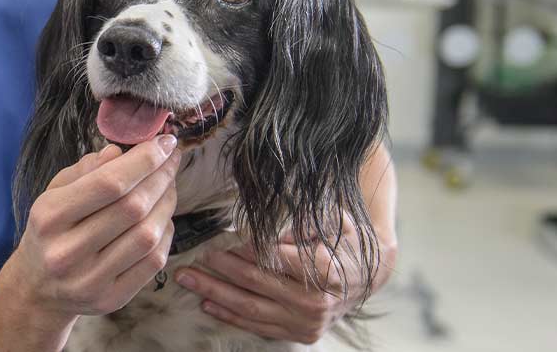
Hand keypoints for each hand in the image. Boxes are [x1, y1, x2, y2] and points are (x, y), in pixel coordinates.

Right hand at [8, 135, 182, 316]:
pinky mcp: (111, 299)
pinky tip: (162, 217)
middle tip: (172, 160)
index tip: (165, 142)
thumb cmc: (50, 232)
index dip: (144, 160)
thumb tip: (121, 153)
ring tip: (169, 186)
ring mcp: (90, 279)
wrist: (37, 288)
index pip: (109, 183)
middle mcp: (67, 251)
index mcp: (50, 217)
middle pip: (133, 207)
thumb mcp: (54, 193)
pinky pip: (153, 262)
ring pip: (147, 235)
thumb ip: (86, 170)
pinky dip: (165, 233)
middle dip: (161, 177)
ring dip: (167, 204)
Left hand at [173, 212, 369, 344]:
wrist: (368, 276)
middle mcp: (315, 301)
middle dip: (219, 270)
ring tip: (188, 280)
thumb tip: (263, 225)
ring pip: (250, 308)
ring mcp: (307, 322)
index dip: (242, 249)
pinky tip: (207, 303)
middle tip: (192, 258)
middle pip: (256, 284)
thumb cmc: (344, 242)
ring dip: (214, 294)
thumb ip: (300, 223)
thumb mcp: (332, 221)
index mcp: (325, 270)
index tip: (217, 240)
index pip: (273, 259)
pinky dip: (230, 316)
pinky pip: (258, 327)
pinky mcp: (300, 334)